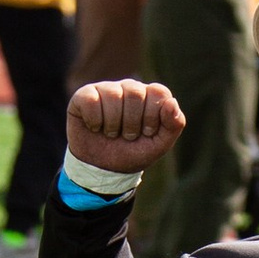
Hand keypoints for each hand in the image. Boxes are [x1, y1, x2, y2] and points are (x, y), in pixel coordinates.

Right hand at [66, 77, 183, 171]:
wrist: (103, 169)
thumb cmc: (133, 153)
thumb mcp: (159, 145)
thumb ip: (174, 125)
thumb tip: (172, 102)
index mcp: (149, 96)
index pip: (158, 92)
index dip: (153, 116)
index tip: (146, 132)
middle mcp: (129, 88)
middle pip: (135, 92)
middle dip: (132, 123)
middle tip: (127, 136)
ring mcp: (106, 89)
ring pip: (112, 95)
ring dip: (112, 124)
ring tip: (111, 134)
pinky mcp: (84, 95)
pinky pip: (90, 99)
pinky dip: (94, 120)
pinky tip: (95, 127)